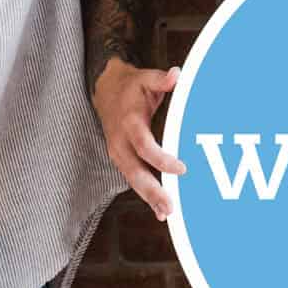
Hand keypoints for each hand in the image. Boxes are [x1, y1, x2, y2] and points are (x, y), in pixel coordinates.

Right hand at [92, 56, 184, 218]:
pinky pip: (133, 179)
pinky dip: (146, 195)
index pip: (144, 145)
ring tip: (167, 213)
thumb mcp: (146, 78)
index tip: (182, 168)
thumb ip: (162, 80)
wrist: (105, 90)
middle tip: (170, 206)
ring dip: (149, 197)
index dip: (161, 159)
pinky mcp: (121, 160)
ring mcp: (118, 153)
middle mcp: (120, 142)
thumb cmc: (131, 86)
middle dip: (152, 190)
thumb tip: (177, 75)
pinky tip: (160, 210)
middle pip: (135, 171)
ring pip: (133, 180)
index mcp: (129, 122)